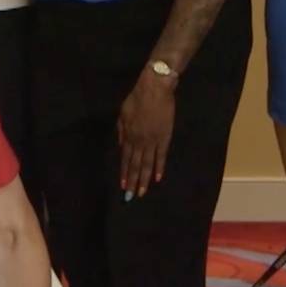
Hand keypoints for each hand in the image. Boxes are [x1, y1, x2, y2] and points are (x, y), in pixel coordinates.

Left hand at [117, 69, 176, 198]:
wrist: (154, 90)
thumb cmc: (137, 99)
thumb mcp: (122, 114)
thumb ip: (121, 131)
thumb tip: (121, 147)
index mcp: (128, 136)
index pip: (125, 159)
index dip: (125, 172)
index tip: (123, 186)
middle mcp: (139, 141)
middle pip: (135, 165)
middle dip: (133, 181)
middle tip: (131, 196)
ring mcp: (152, 141)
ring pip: (147, 164)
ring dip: (145, 179)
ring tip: (143, 192)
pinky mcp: (165, 137)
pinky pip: (161, 156)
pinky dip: (159, 167)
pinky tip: (158, 178)